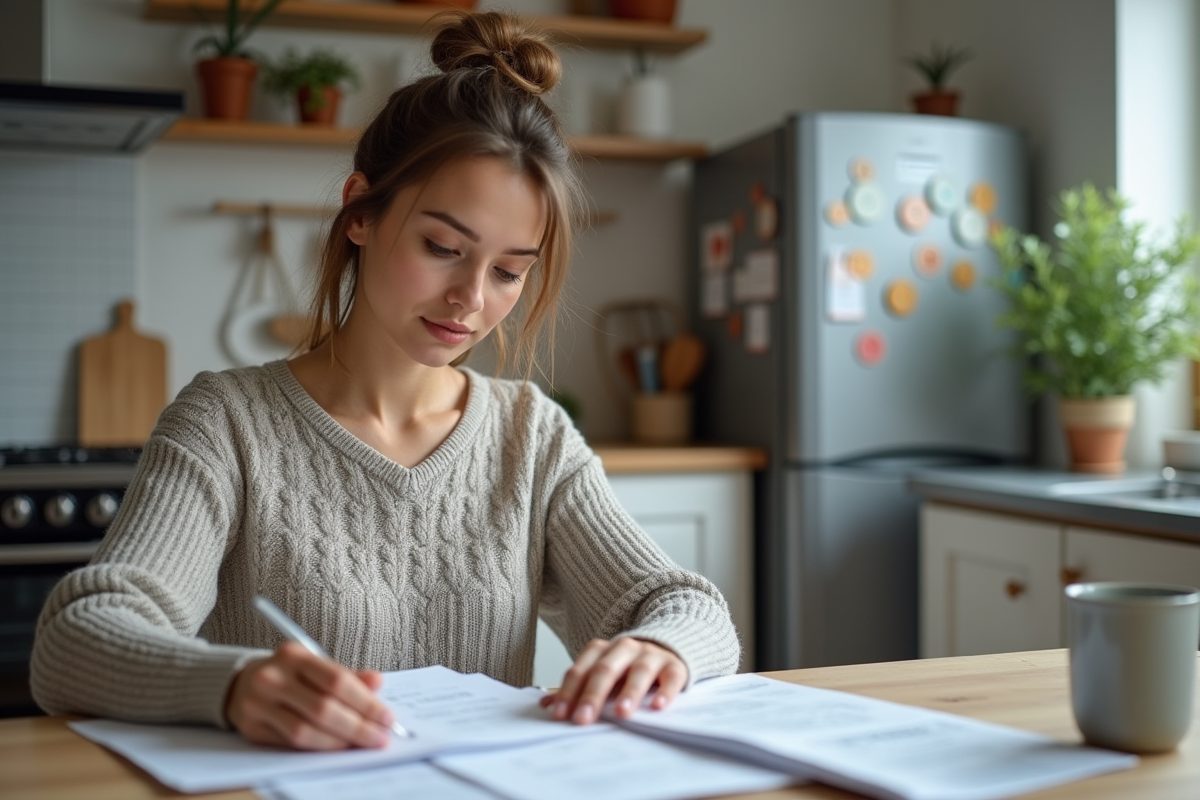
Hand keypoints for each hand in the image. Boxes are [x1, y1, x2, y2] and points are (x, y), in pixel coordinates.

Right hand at [224, 641, 395, 749]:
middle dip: (358, 726)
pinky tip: (338, 747)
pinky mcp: (252, 728)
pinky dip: (319, 747)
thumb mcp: (316, 665)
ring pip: (306, 730)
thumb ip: (347, 675)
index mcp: (294, 655)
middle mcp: (273, 677)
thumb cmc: (289, 674)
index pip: (336, 680)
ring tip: (363, 744)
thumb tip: (377, 682)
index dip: (365, 702)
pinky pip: (291, 743)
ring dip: (340, 741)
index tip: (387, 717)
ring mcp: (259, 703)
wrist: (241, 683)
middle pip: (322, 708)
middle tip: (380, 736)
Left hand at [538, 637, 687, 724]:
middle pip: (606, 669)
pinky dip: (665, 691)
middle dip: (593, 695)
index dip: (568, 692)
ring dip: (629, 692)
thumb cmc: (626, 669)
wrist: (666, 648)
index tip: (559, 715)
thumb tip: (547, 706)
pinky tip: (658, 707)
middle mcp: (625, 648)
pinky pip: (671, 676)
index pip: (581, 670)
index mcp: (602, 650)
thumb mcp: (601, 674)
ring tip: (621, 714)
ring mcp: (651, 655)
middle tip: (583, 719)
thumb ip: (577, 688)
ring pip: (639, 671)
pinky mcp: (675, 666)